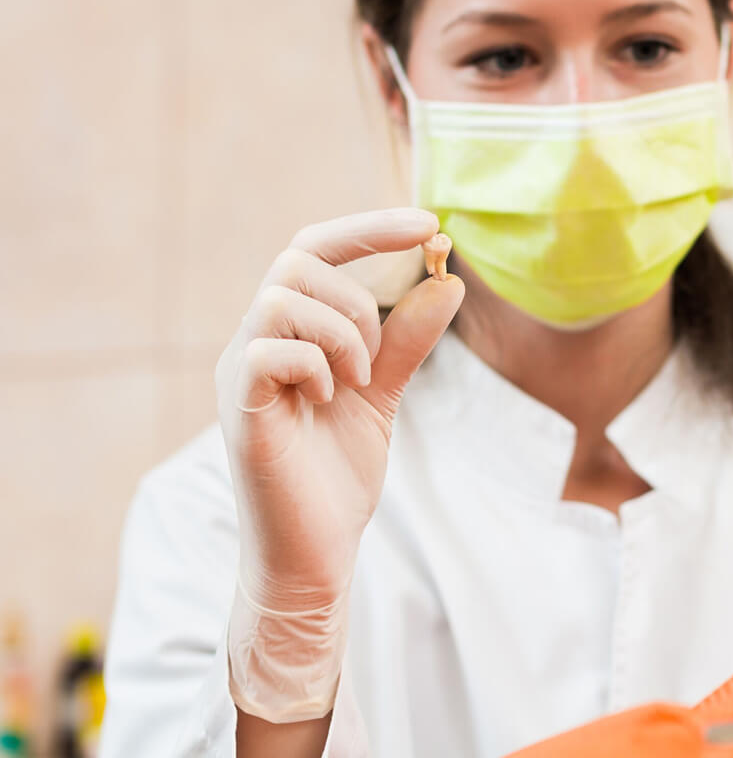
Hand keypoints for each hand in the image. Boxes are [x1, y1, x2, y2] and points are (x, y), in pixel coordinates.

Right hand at [217, 208, 462, 611]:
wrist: (315, 553)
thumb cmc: (337, 474)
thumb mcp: (384, 392)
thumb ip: (407, 339)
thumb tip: (447, 281)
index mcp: (284, 332)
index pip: (315, 249)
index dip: (369, 228)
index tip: (429, 224)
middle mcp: (252, 341)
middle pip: (296, 260)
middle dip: (357, 297)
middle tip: (375, 357)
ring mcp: (240, 373)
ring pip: (281, 296)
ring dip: (342, 332)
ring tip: (356, 383)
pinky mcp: (240, 409)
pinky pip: (266, 347)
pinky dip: (314, 362)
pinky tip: (329, 399)